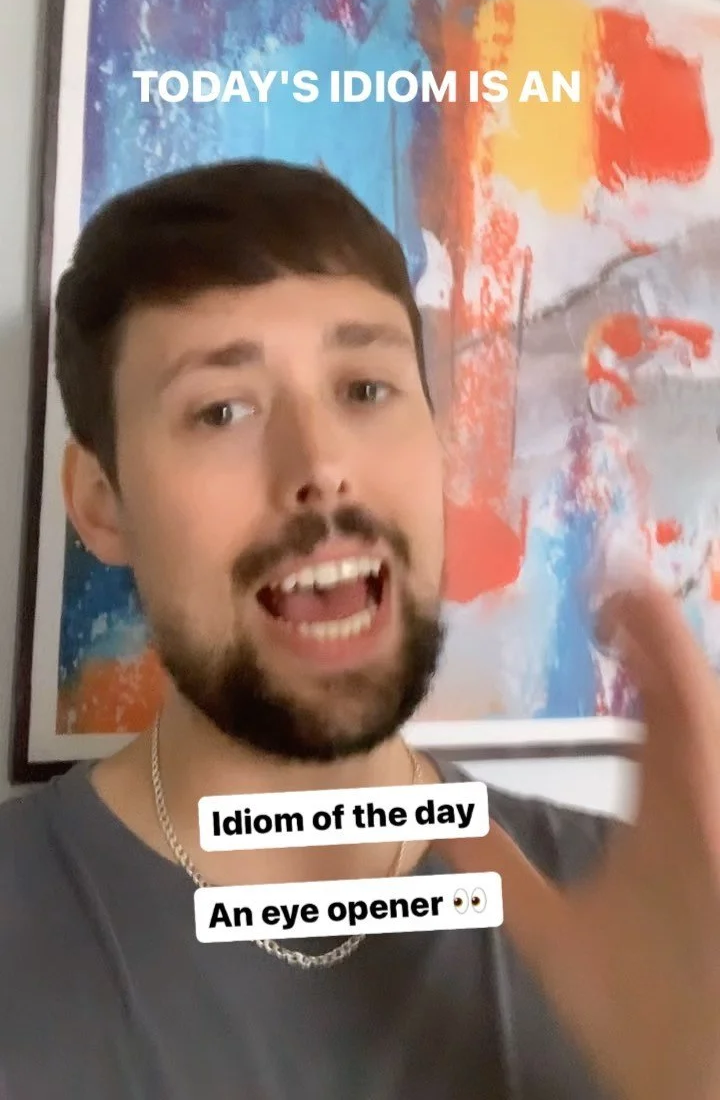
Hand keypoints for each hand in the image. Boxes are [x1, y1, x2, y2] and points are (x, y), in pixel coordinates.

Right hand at [441, 576, 719, 1099]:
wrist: (717, 1072)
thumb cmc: (643, 1005)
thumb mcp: (554, 936)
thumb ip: (490, 861)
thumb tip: (431, 796)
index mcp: (678, 792)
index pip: (672, 671)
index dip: (642, 613)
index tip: (601, 577)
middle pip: (703, 681)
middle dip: (656, 634)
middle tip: (601, 611)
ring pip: (718, 716)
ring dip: (677, 673)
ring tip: (624, 653)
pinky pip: (719, 748)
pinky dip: (691, 715)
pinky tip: (658, 727)